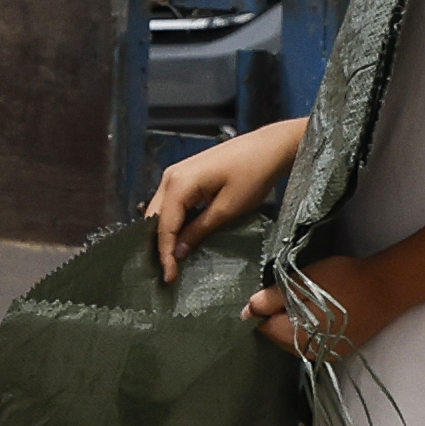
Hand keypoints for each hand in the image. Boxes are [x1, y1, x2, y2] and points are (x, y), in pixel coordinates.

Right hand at [148, 119, 297, 278]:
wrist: (269, 147)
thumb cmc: (252, 175)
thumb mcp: (228, 209)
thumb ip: (200, 230)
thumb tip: (178, 252)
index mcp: (178, 184)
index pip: (163, 225)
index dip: (165, 253)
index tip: (170, 278)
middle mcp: (170, 177)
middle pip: (155, 217)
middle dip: (159, 245)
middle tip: (168, 271)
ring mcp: (176, 174)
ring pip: (161, 210)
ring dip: (165, 234)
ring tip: (172, 258)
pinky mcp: (186, 175)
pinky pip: (172, 203)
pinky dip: (174, 222)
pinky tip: (181, 236)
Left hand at [249, 237, 400, 367]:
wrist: (387, 287)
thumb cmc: (342, 280)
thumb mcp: (300, 282)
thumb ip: (271, 299)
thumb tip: (246, 312)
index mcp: (294, 336)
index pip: (263, 328)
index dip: (263, 309)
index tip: (275, 292)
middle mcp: (307, 352)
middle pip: (277, 337)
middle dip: (277, 318)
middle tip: (293, 294)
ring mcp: (325, 354)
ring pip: (294, 341)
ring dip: (293, 324)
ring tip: (307, 301)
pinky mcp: (339, 351)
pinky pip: (312, 343)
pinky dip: (309, 329)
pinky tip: (319, 312)